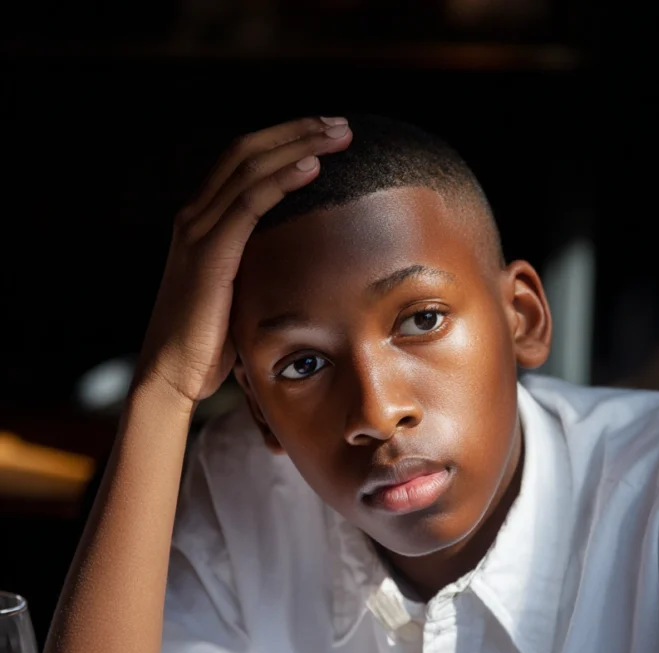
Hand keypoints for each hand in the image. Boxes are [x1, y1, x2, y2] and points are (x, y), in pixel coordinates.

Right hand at [135, 116, 351, 405]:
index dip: (284, 141)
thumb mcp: (238, 294)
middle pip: (247, 152)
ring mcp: (198, 232)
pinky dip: (281, 180)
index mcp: (200, 222)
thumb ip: (258, 268)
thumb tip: (300, 267)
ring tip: (337, 135)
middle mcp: (194, 217)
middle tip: (340, 124)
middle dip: (297, 132)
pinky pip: (248, 203)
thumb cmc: (208, 344)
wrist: (171, 376)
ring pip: (250, 168)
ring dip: (297, 146)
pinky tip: (312, 168)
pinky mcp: (208, 254)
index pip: (243, 162)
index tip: (325, 135)